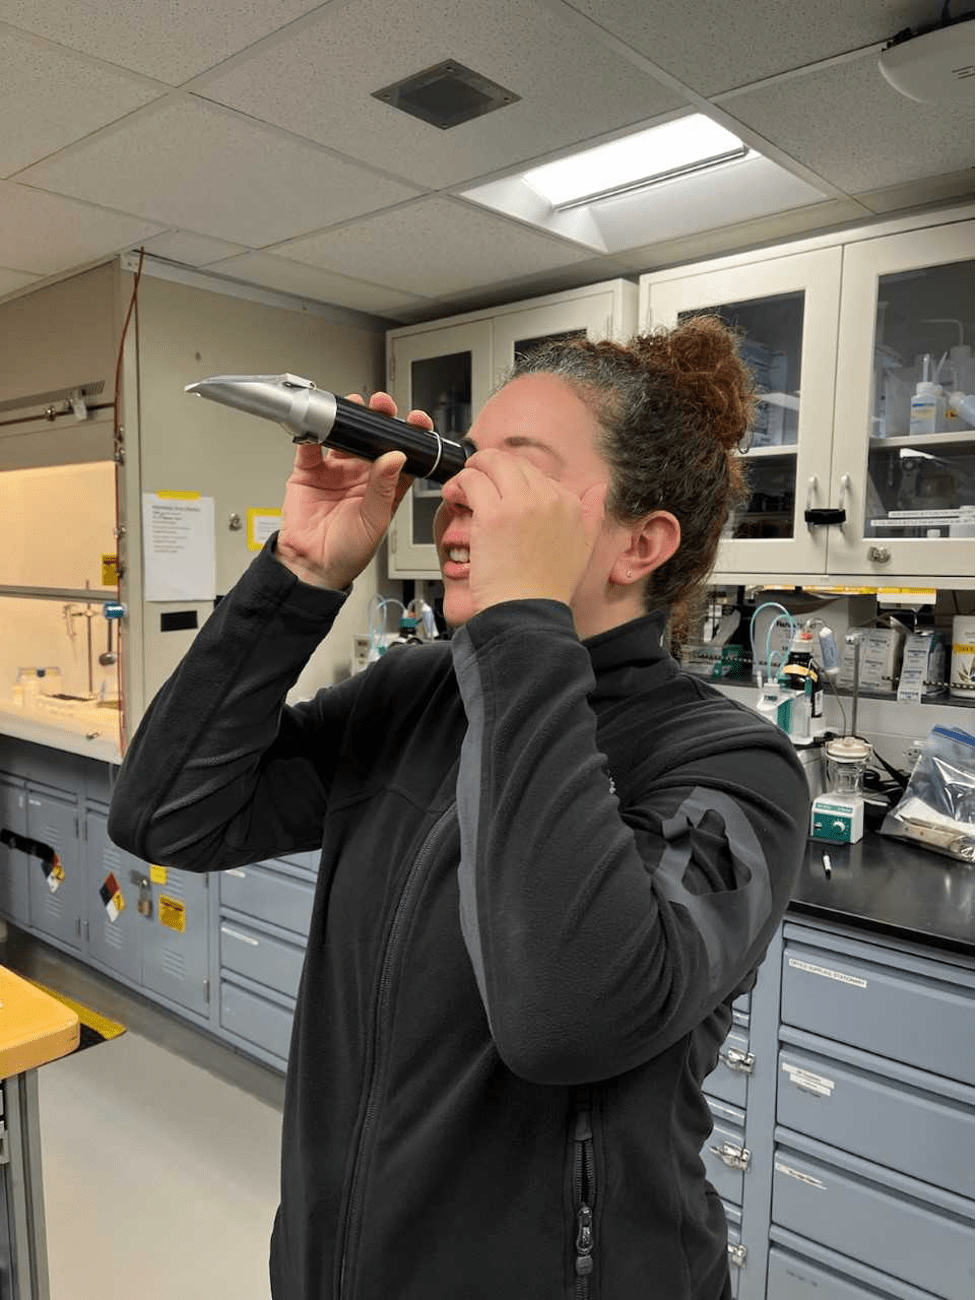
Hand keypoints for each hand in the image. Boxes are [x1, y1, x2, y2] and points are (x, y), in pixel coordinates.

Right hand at [276, 392, 430, 588]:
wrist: (311, 567)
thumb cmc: (348, 554)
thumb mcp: (374, 521)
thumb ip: (383, 488)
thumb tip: (395, 457)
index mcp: (386, 488)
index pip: (403, 455)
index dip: (411, 436)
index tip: (416, 421)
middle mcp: (362, 476)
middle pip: (374, 438)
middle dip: (380, 418)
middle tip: (383, 406)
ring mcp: (335, 471)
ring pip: (345, 437)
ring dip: (350, 420)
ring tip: (355, 406)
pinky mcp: (309, 472)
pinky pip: (310, 447)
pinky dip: (313, 433)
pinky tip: (320, 425)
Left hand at [445, 448, 606, 613]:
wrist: (526, 612)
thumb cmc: (546, 588)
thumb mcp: (583, 549)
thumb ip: (593, 515)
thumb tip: (600, 489)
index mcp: (569, 504)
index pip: (537, 473)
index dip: (513, 480)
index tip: (500, 494)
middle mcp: (548, 498)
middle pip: (513, 462)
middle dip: (490, 467)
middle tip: (475, 482)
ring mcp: (520, 504)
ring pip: (490, 463)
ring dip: (471, 471)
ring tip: (462, 489)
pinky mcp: (493, 514)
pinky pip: (471, 481)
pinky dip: (458, 484)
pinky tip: (454, 497)